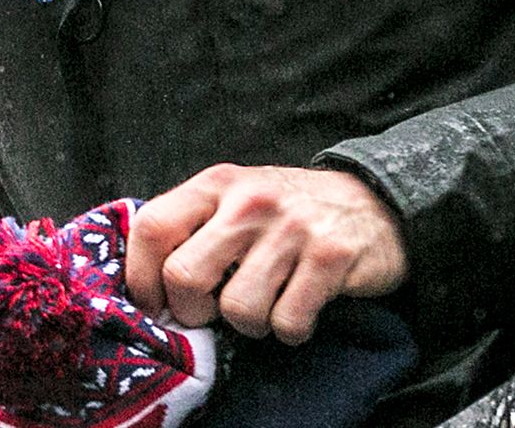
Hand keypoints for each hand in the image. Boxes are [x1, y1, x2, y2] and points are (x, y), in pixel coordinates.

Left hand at [123, 164, 405, 344]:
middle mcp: (249, 200)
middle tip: (210, 312)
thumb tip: (145, 285)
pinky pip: (287, 322)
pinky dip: (290, 330)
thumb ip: (191, 226)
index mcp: (216, 183)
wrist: (374, 202)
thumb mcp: (233, 198)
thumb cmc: (286, 212)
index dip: (141, 276)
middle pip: (184, 275)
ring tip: (265, 304)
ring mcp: (291, 229)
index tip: (153, 303)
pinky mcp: (330, 258)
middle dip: (191, 311)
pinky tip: (298, 309)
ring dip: (249, 324)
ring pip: (237, 310)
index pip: (152, 227)